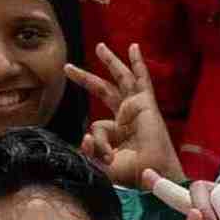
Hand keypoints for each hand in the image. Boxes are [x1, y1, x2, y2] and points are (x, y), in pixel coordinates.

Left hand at [70, 42, 181, 187]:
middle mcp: (126, 117)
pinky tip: (133, 48)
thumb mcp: (103, 163)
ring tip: (100, 47)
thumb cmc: (132, 172)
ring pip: (121, 79)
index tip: (105, 156)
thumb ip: (90, 151)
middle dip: (86, 78)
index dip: (96, 141)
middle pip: (103, 90)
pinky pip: (141, 79)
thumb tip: (83, 137)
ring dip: (111, 62)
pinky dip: (138, 64)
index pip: (96, 127)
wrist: (151, 172)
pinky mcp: (146, 103)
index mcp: (117, 132)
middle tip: (68, 68)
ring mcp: (136, 108)